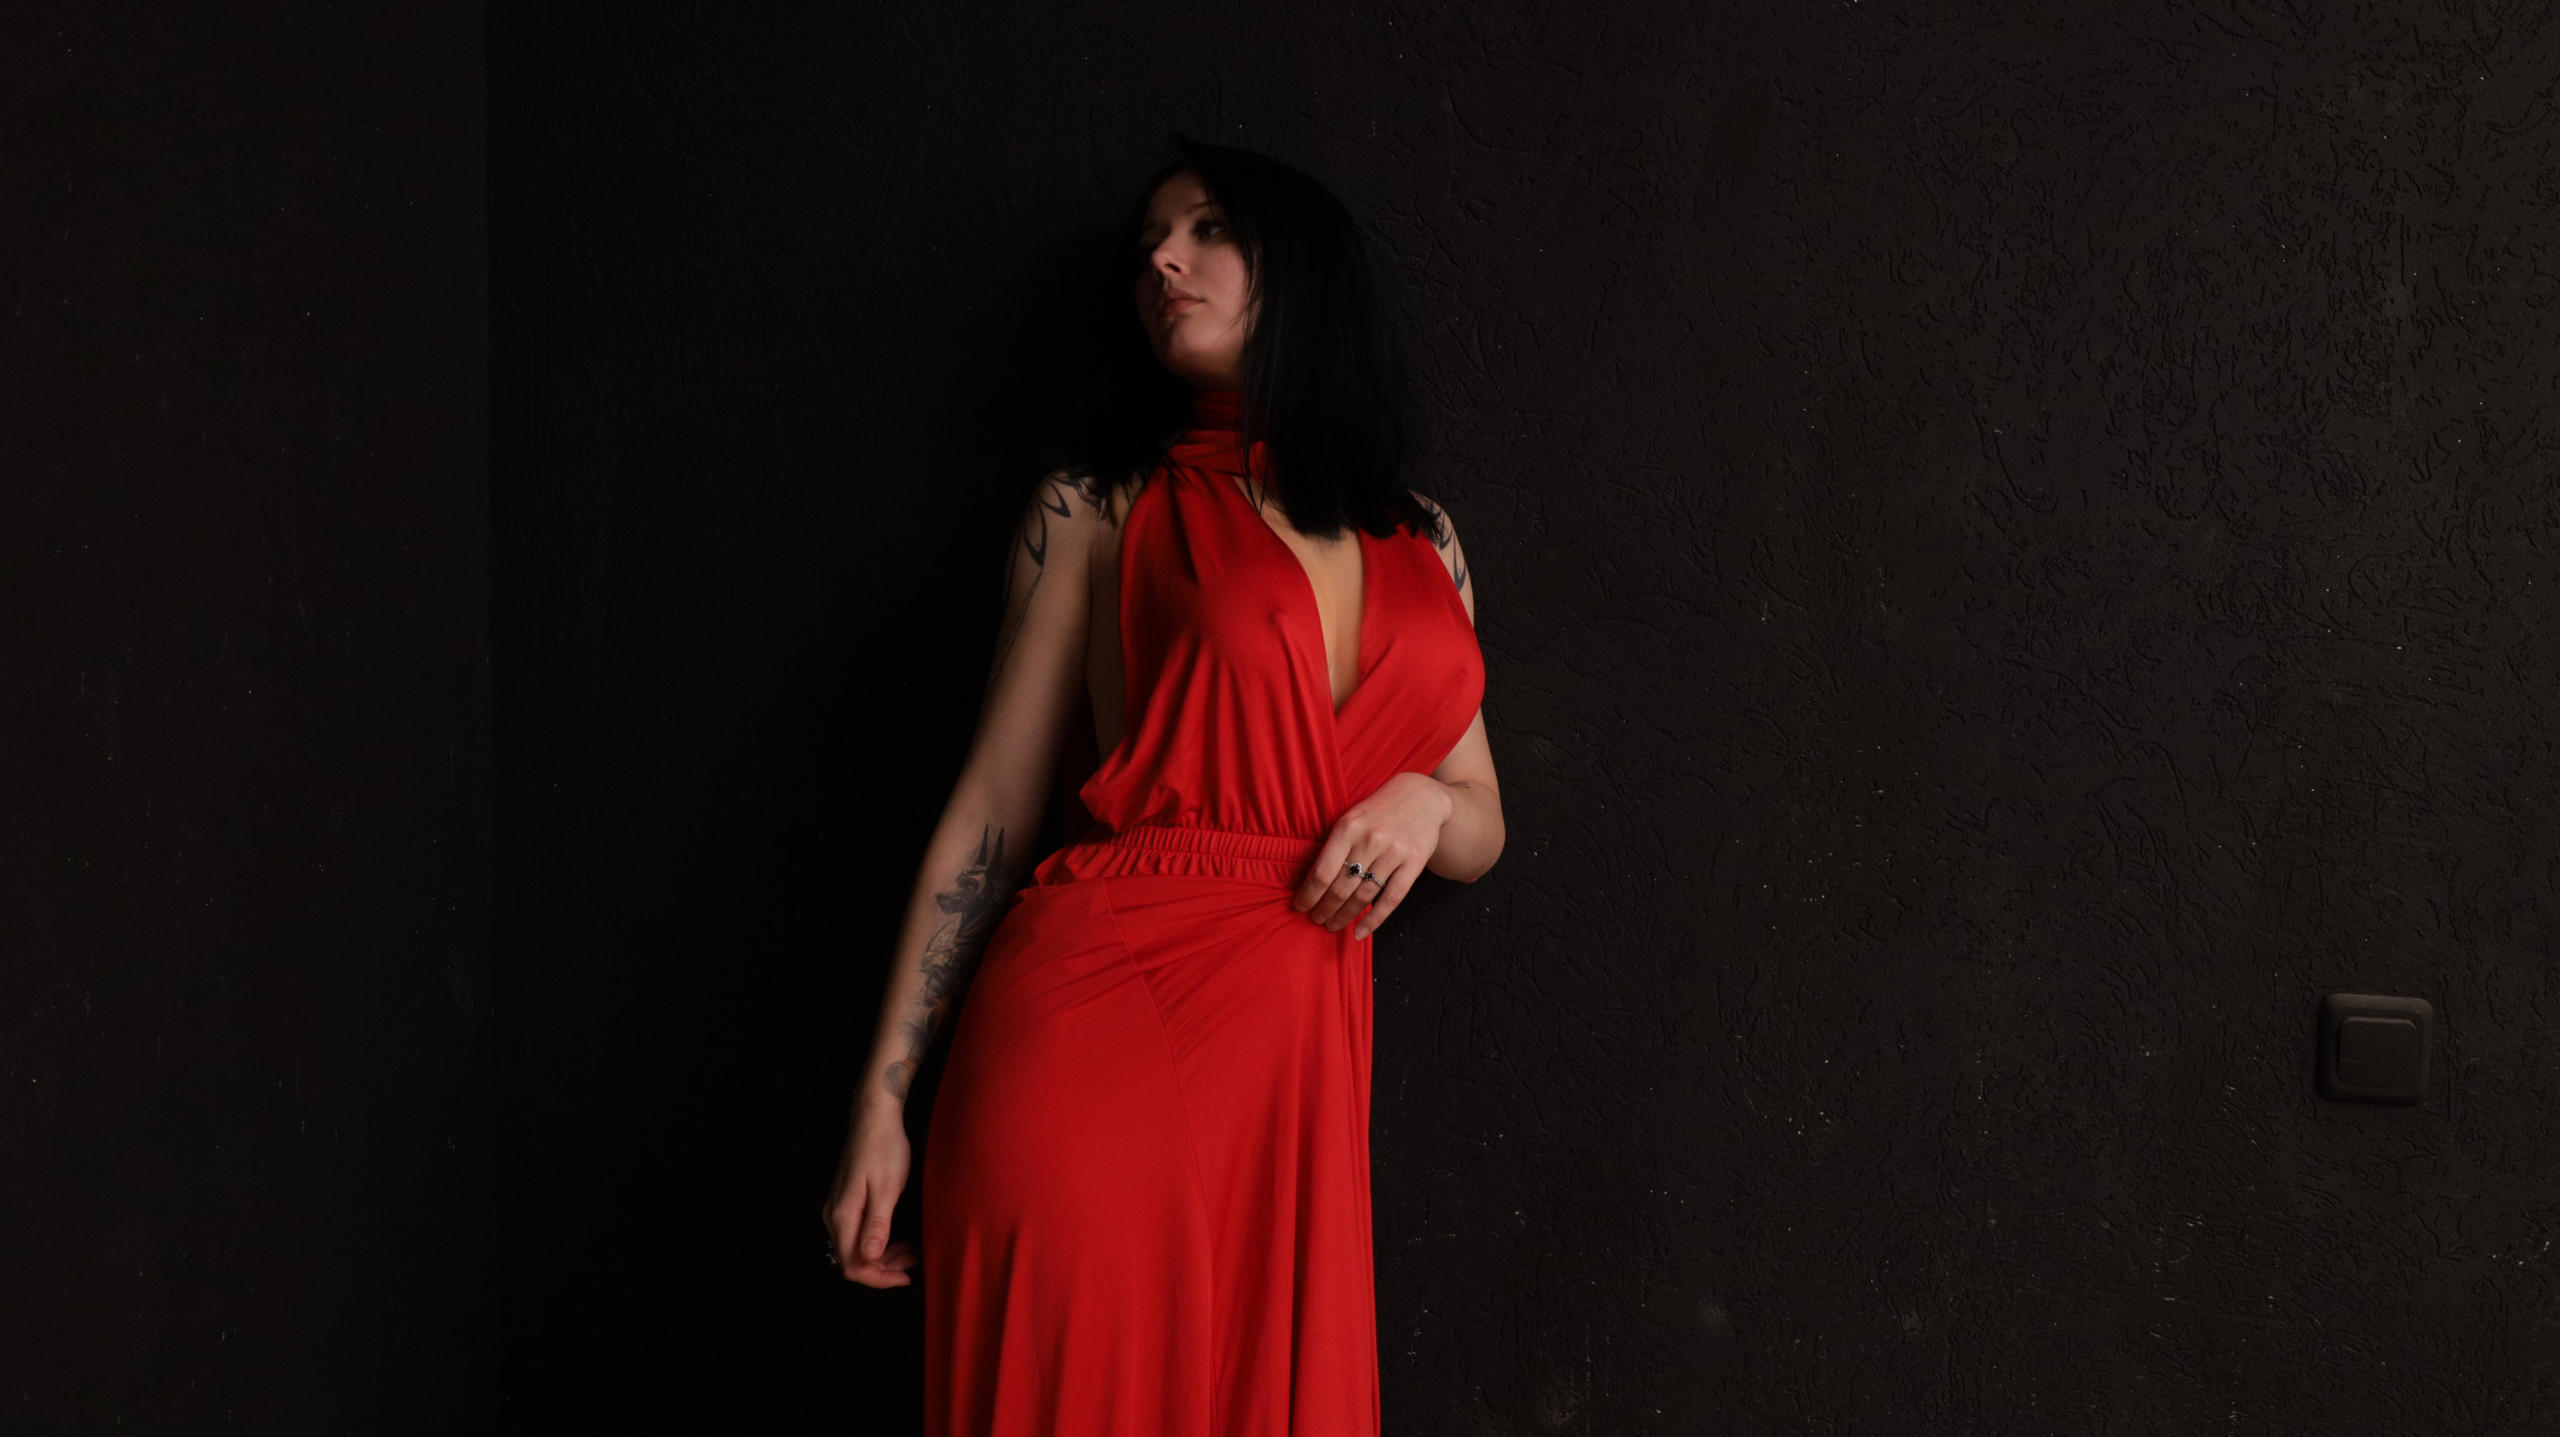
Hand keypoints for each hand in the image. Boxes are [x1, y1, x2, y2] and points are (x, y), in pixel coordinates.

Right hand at [821, 1101, 919, 1287]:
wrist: (874, 1118)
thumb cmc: (884, 1149)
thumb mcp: (887, 1188)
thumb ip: (877, 1225)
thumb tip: (868, 1258)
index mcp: (843, 1215)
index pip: (852, 1265)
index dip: (878, 1278)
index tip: (905, 1276)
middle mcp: (834, 1216)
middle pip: (852, 1260)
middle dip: (883, 1269)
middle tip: (912, 1263)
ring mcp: (838, 1209)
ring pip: (855, 1248)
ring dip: (882, 1256)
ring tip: (909, 1252)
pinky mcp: (846, 1202)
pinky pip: (857, 1234)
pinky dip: (877, 1242)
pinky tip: (896, 1238)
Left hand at [1292, 771, 1452, 939]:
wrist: (1421, 796)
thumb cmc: (1377, 810)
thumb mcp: (1351, 817)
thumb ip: (1334, 845)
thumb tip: (1311, 882)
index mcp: (1348, 827)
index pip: (1322, 871)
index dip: (1308, 895)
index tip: (1299, 907)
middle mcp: (1370, 840)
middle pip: (1341, 888)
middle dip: (1324, 909)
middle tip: (1315, 920)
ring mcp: (1394, 852)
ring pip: (1363, 896)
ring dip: (1344, 916)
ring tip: (1332, 926)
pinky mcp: (1414, 863)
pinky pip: (1391, 899)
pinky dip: (1373, 920)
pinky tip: (1359, 932)